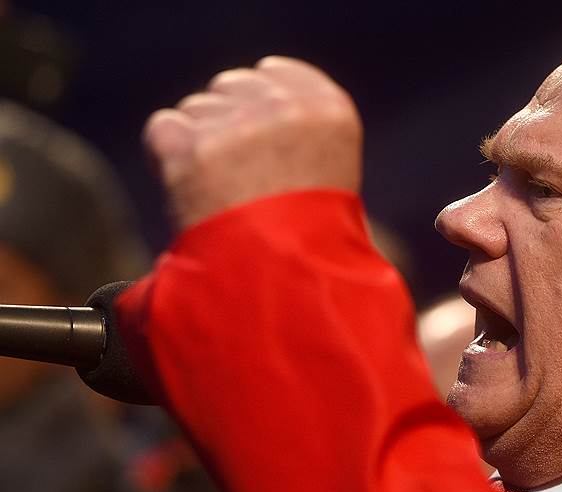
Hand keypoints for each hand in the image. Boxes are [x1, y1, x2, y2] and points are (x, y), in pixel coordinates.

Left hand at [144, 56, 362, 229]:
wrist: (287, 283)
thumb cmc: (312, 242)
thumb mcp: (329, 171)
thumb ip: (295, 126)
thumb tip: (254, 90)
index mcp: (330, 110)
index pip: (275, 72)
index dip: (258, 106)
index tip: (262, 144)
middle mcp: (287, 109)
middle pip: (232, 86)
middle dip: (228, 122)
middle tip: (241, 177)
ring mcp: (238, 126)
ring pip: (197, 109)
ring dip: (200, 143)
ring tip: (223, 193)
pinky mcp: (193, 148)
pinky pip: (163, 129)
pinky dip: (169, 158)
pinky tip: (192, 191)